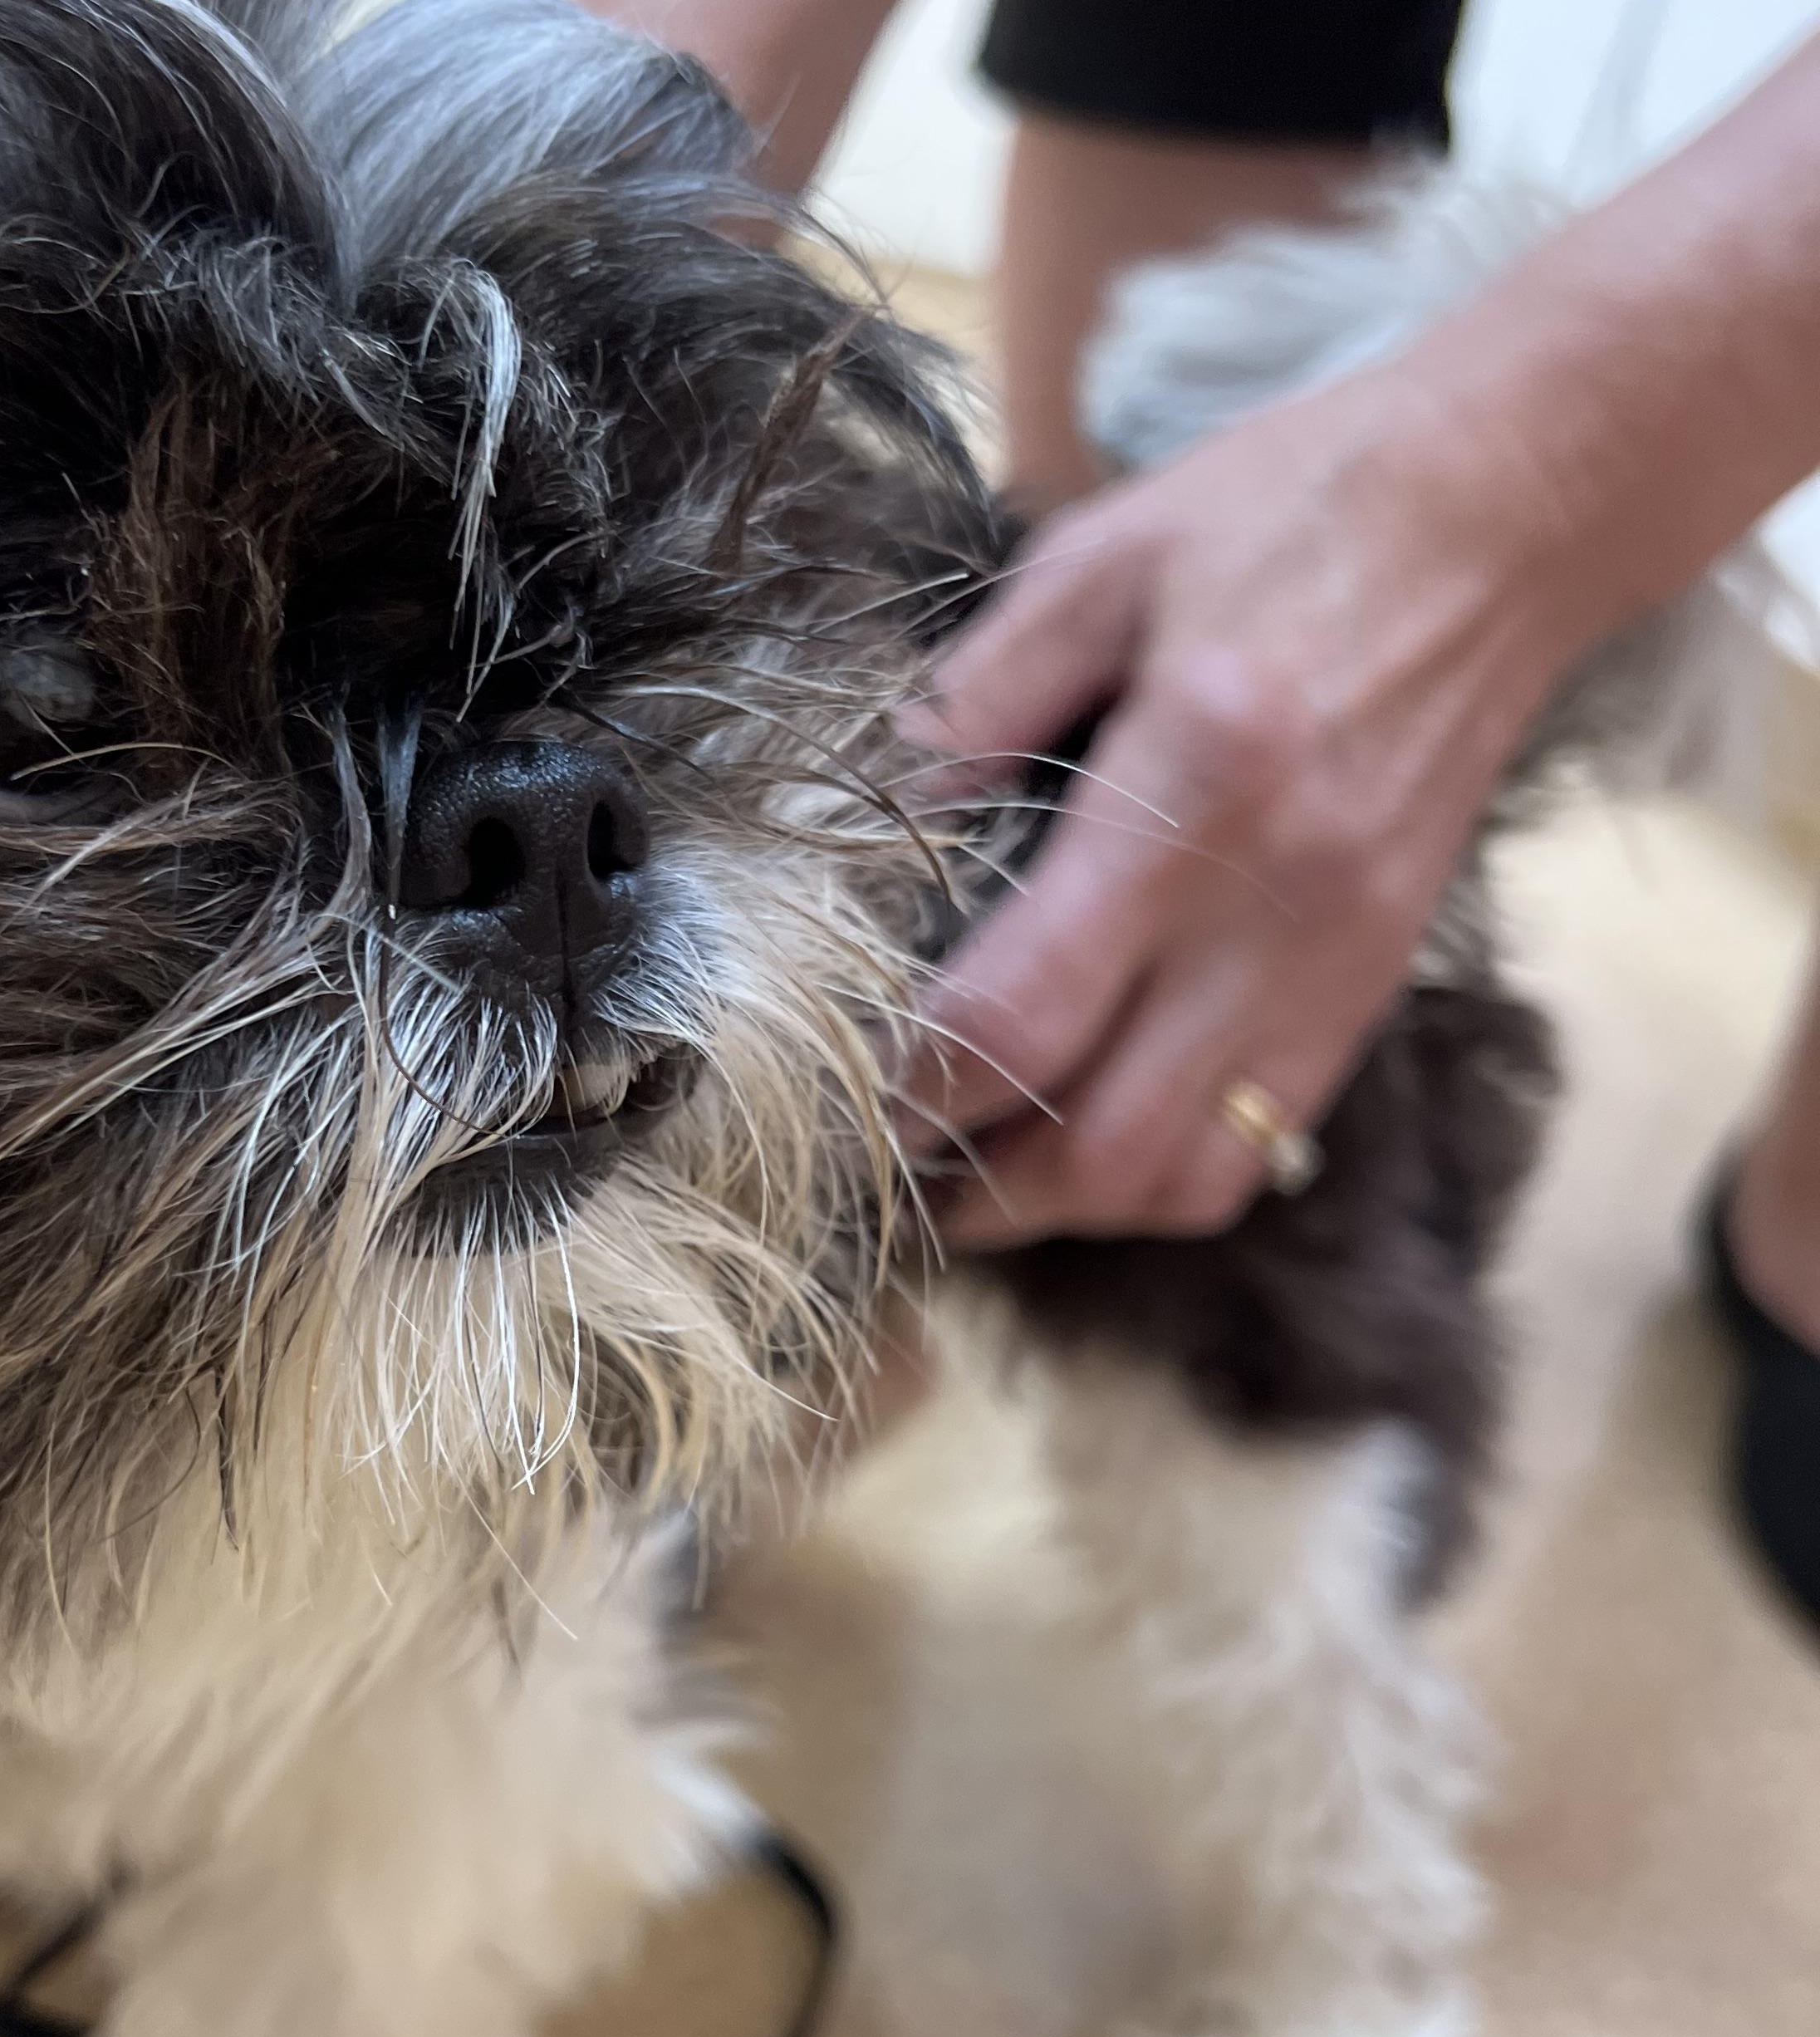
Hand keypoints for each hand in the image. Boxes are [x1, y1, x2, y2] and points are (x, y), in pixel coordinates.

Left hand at [893, 351, 1601, 1250]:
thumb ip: (973, 696)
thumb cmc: (1291, 514)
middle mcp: (1277, 905)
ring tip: (976, 1179)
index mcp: (1195, 783)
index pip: (1024, 1013)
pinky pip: (1264, 1142)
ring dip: (1067, 1208)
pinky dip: (1160, 1176)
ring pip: (1190, 1176)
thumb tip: (873, 813)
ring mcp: (1341, 962)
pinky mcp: (1376, 982)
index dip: (916, 1088)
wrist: (1510, 512)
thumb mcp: (1099, 561)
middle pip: (1105, 1146)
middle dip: (978, 1195)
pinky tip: (1088, 1136)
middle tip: (892, 1176)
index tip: (842, 1100)